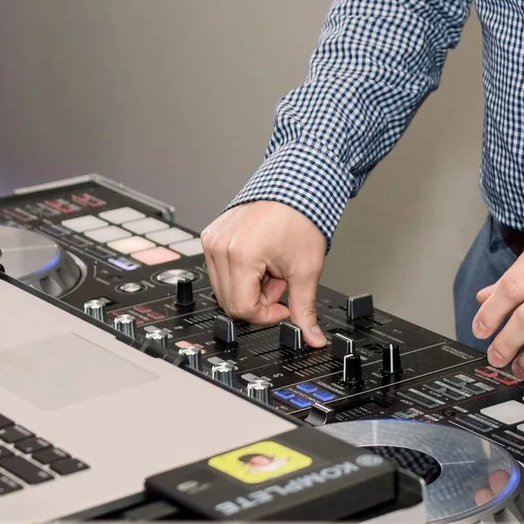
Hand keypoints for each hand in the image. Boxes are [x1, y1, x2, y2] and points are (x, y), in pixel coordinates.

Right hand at [201, 201, 328, 346]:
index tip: (284, 305)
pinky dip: (241, 272)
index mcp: (240, 255)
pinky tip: (260, 259)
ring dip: (250, 286)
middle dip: (259, 299)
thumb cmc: (301, 218)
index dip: (267, 314)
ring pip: (224, 288)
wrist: (295, 186)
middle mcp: (220, 247)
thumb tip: (311, 338)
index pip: (242, 309)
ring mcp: (213, 240)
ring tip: (271, 268)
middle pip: (230, 302)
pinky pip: (220, 270)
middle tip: (280, 281)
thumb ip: (305, 309)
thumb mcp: (306, 270)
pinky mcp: (212, 236)